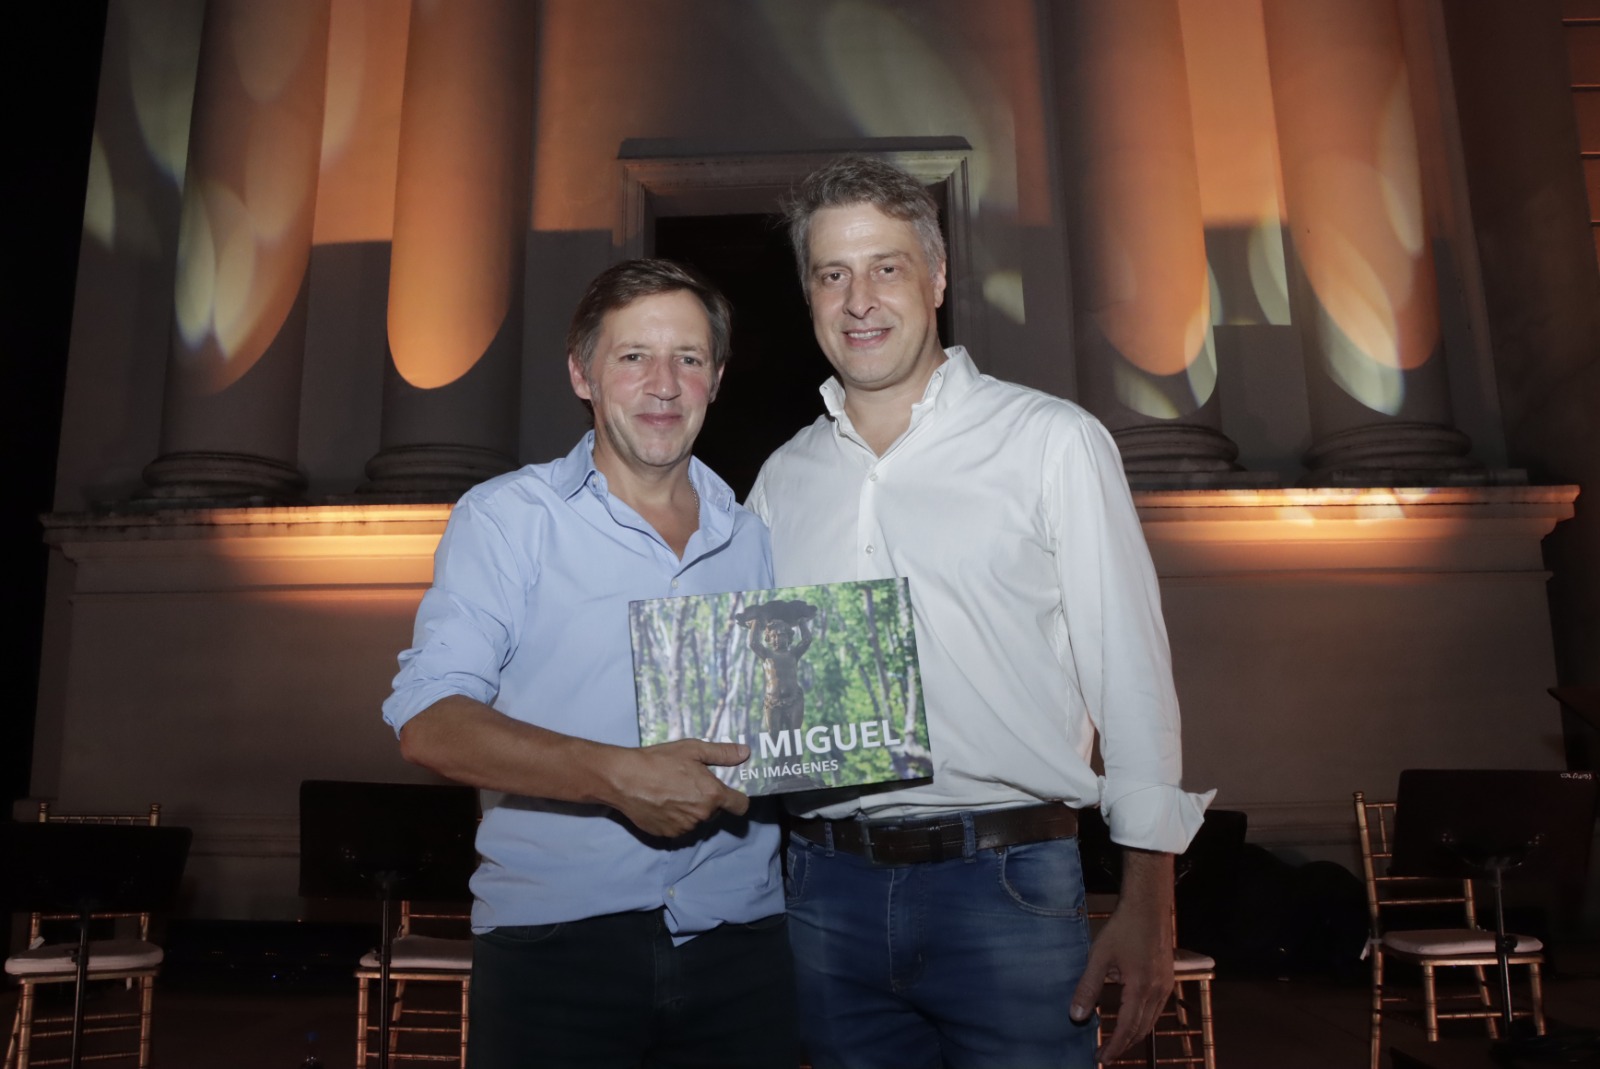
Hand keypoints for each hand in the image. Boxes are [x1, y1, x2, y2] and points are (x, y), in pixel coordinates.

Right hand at [602, 739, 751, 837]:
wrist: (624, 779)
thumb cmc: (659, 760)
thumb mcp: (693, 749)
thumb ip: (722, 753)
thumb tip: (745, 753)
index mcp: (712, 795)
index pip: (740, 806)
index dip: (738, 799)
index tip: (731, 793)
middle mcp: (702, 816)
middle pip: (715, 812)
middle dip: (708, 801)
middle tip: (690, 784)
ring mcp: (684, 828)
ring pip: (696, 820)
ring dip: (691, 810)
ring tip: (673, 792)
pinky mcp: (667, 835)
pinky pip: (679, 828)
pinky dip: (675, 819)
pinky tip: (662, 804)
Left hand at [1069, 850, 1174, 1062]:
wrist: (1149, 906)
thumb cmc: (1123, 928)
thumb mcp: (1099, 957)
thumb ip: (1088, 988)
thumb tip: (1076, 1016)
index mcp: (1141, 989)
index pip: (1127, 1029)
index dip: (1114, 1047)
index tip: (1101, 1058)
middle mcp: (1158, 992)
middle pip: (1142, 1029)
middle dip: (1124, 1045)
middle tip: (1106, 1055)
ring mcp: (1166, 985)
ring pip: (1152, 1021)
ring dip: (1134, 1034)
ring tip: (1117, 1042)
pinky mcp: (1168, 978)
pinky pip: (1157, 1008)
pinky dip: (1143, 1020)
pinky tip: (1132, 1018)